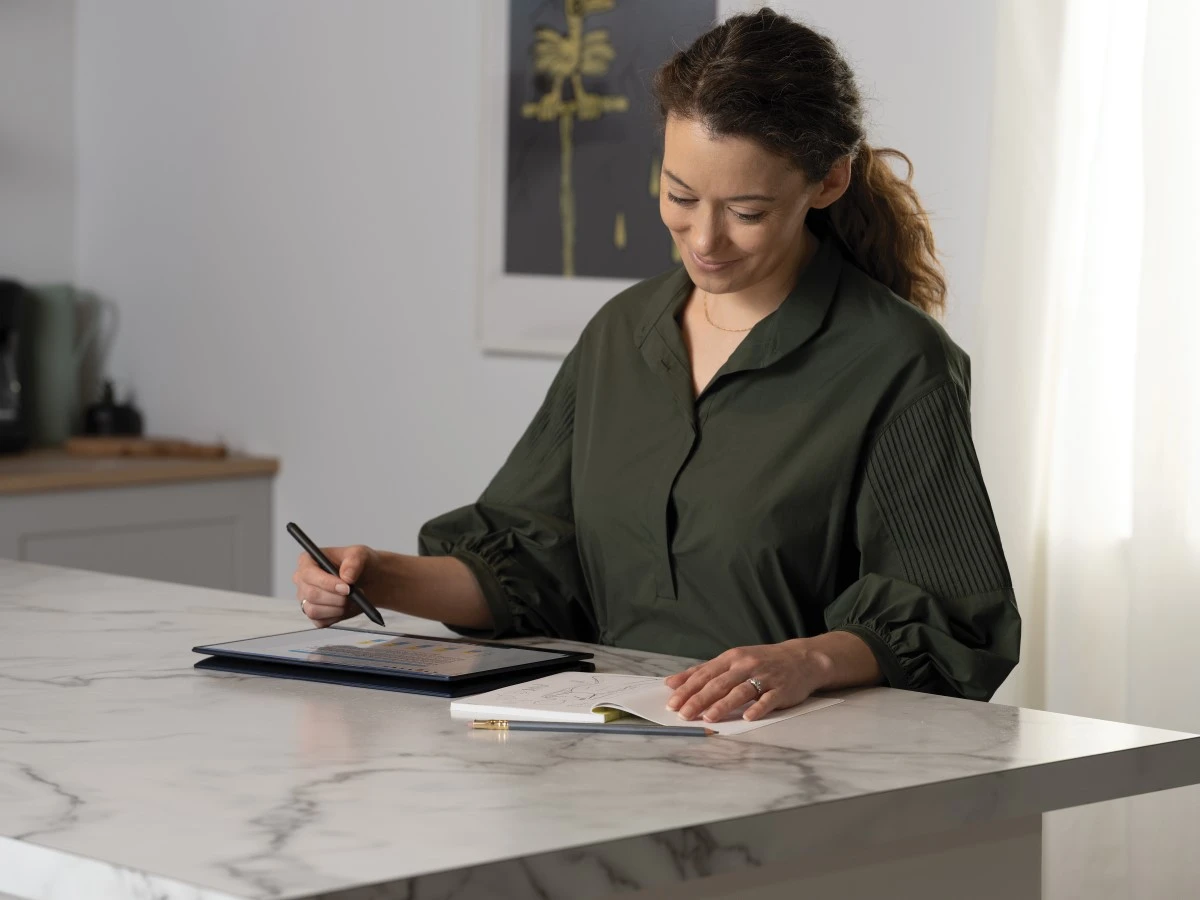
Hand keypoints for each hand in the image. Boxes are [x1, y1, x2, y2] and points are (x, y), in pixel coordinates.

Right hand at [291, 544, 380, 627]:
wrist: (366, 579)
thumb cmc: (357, 563)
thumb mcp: (359, 554)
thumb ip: (354, 561)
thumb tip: (346, 577)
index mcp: (307, 561)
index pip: (308, 574)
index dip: (327, 583)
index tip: (346, 588)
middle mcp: (302, 580)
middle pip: (311, 594)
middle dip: (336, 598)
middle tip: (353, 595)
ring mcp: (306, 599)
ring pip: (313, 611)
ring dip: (337, 608)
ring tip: (352, 600)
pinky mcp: (315, 614)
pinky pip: (321, 622)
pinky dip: (337, 617)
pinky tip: (347, 607)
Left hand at [664, 639, 834, 722]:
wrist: (801, 658)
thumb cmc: (762, 661)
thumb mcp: (732, 660)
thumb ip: (703, 671)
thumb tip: (672, 682)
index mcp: (731, 658)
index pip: (705, 674)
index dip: (687, 689)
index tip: (672, 703)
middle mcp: (746, 665)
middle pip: (719, 684)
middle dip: (699, 699)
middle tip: (684, 714)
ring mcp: (764, 677)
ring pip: (741, 691)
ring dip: (724, 705)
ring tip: (709, 717)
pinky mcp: (781, 689)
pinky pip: (768, 699)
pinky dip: (758, 708)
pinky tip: (747, 717)